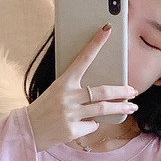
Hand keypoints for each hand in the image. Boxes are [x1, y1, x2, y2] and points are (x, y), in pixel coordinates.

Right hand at [26, 26, 137, 151]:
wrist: (27, 130)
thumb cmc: (44, 107)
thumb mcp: (56, 91)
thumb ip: (75, 88)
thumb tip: (101, 90)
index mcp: (62, 82)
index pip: (83, 58)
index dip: (96, 43)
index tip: (107, 30)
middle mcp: (67, 96)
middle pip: (103, 91)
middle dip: (122, 91)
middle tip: (133, 90)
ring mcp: (70, 114)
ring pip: (103, 109)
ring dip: (121, 108)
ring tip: (132, 106)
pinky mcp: (72, 130)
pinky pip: (92, 125)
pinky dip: (92, 124)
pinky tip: (82, 124)